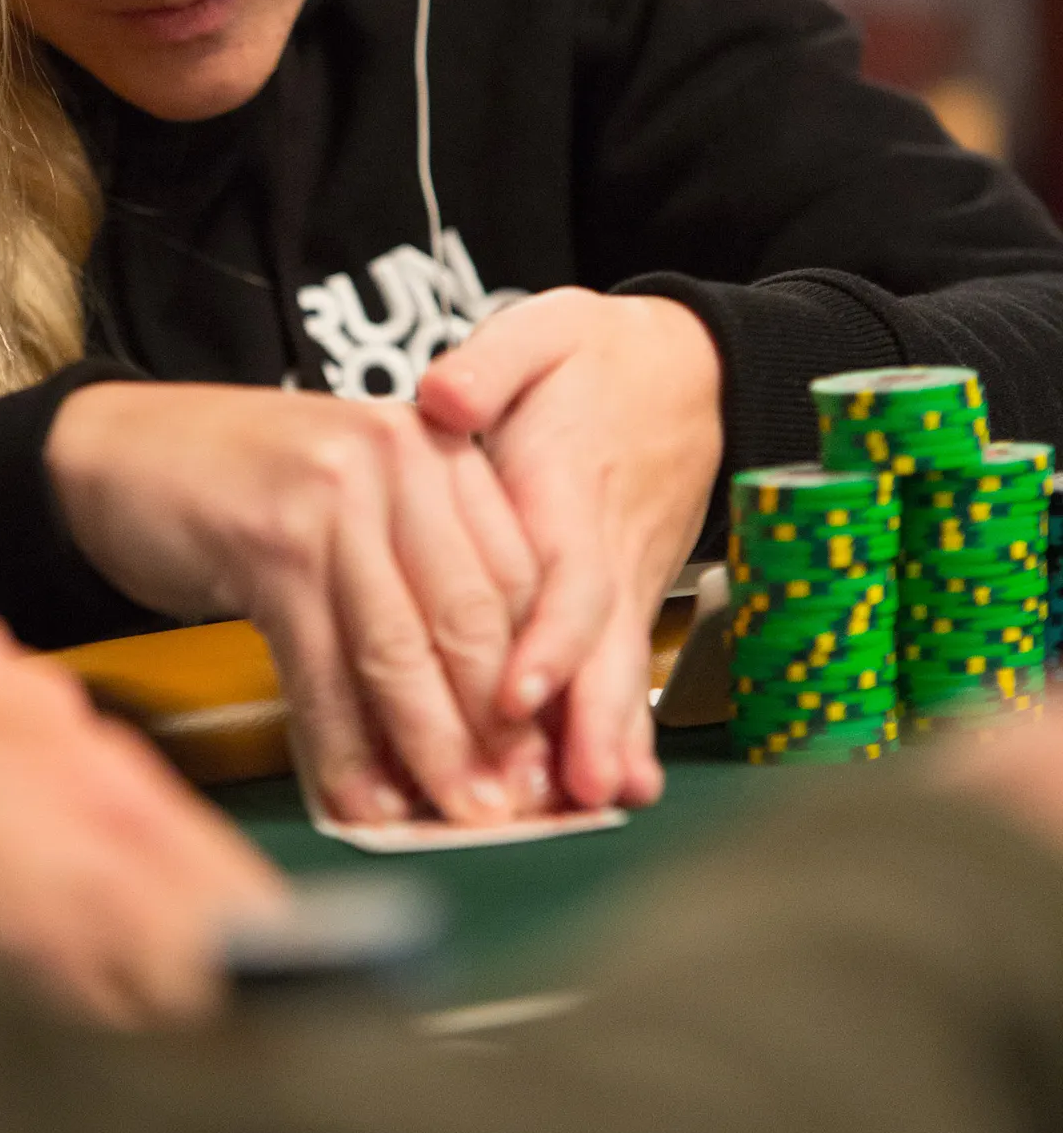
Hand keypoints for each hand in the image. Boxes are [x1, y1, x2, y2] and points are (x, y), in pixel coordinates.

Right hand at [45, 382, 548, 828]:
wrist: (115, 449)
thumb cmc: (246, 487)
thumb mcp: (358, 505)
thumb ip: (425, 574)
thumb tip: (492, 715)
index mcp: (437, 445)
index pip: (518, 576)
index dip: (539, 677)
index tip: (546, 755)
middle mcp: (397, 456)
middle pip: (470, 615)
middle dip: (495, 726)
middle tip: (514, 802)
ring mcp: (331, 496)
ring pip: (399, 648)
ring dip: (430, 748)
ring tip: (454, 814)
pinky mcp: (269, 542)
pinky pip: (322, 667)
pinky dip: (345, 746)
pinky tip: (361, 798)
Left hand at [418, 289, 722, 809]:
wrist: (690, 366)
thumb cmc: (597, 355)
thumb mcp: (541, 330)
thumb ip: (492, 363)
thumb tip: (442, 395)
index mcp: (570, 482)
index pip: (563, 571)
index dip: (546, 636)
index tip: (518, 690)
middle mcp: (605, 542)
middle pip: (600, 641)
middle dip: (588, 718)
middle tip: (575, 789)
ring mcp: (627, 574)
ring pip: (618, 663)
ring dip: (610, 736)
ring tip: (597, 803)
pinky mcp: (630, 594)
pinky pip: (625, 664)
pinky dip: (625, 726)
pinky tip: (618, 784)